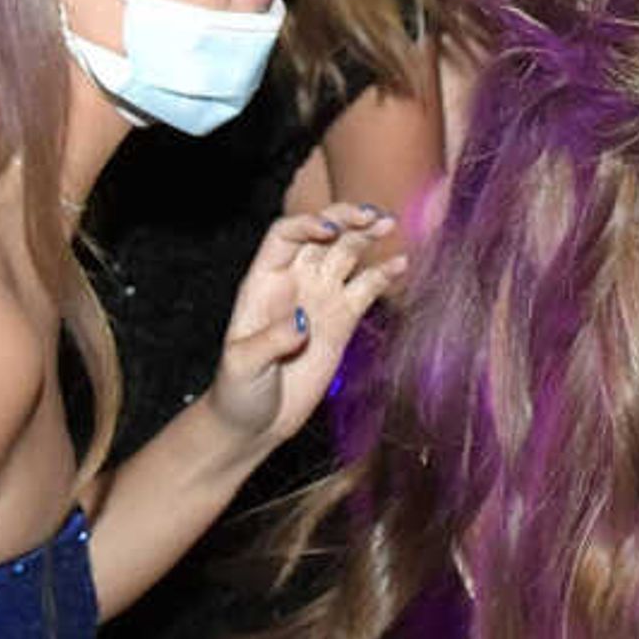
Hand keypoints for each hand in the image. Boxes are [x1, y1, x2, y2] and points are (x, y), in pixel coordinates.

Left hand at [210, 202, 407, 448]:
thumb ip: (271, 340)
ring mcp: (321, 298)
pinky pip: (366, 289)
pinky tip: (402, 265)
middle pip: (322, 235)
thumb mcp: (242, 364)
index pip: (286, 235)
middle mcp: (295, 281)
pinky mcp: (343, 321)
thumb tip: (303, 320)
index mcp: (264, 281)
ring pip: (347, 254)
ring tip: (389, 226)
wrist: (256, 422)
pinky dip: (384, 274)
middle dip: (345, 219)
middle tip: (371, 216)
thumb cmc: (237, 390)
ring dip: (367, 236)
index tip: (331, 233)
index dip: (309, 225)